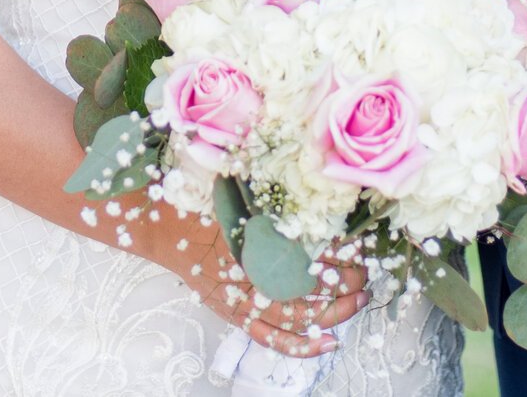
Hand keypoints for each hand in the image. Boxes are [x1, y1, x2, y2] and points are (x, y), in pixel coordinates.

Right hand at [119, 195, 367, 356]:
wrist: (161, 224)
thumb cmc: (199, 198)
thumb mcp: (239, 182)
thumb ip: (274, 189)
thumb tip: (314, 181)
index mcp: (261, 237)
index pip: (315, 251)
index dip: (345, 253)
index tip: (363, 249)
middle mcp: (257, 271)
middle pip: (316, 285)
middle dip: (348, 282)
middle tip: (366, 275)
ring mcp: (246, 299)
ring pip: (303, 316)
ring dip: (337, 311)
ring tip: (358, 301)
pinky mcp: (237, 315)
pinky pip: (273, 339)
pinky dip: (304, 345)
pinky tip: (330, 343)